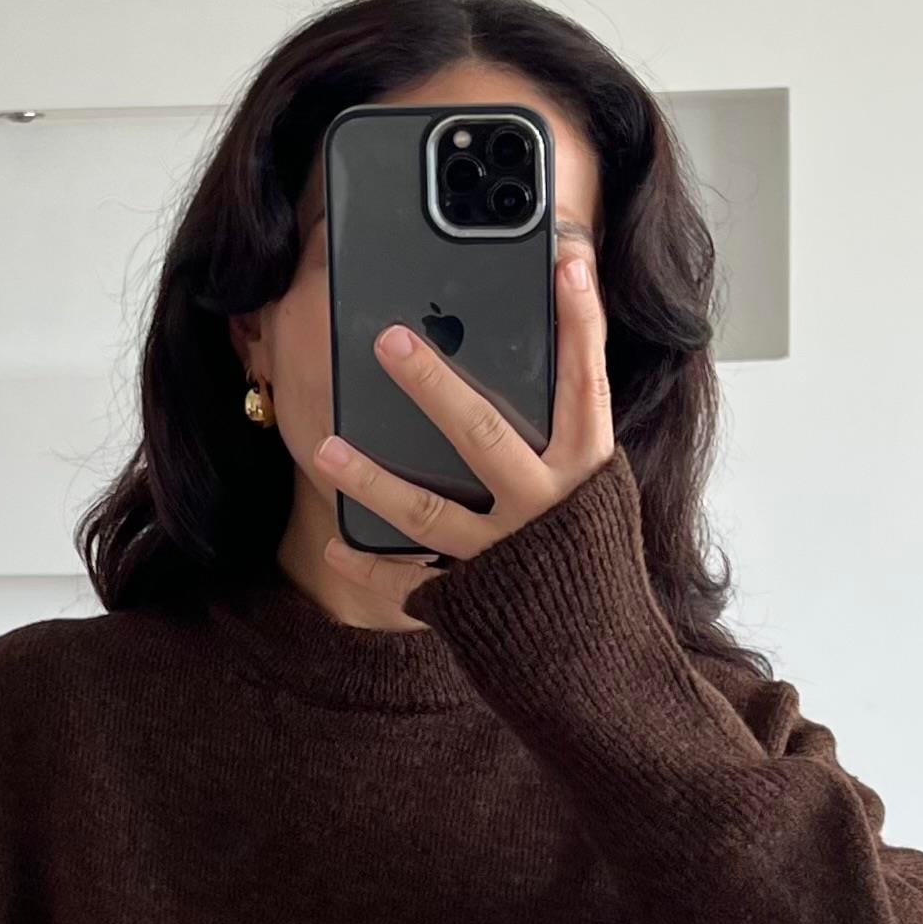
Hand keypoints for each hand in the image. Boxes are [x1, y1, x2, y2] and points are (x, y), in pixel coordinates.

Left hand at [315, 229, 614, 577]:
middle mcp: (545, 507)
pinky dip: (369, 566)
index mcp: (585, 470)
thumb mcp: (594, 488)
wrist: (596, 659)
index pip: (584, 384)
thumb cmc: (589, 556)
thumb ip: (567, 432)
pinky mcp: (472, 598)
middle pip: (483, 434)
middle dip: (432, 385)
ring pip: (427, 512)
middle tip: (389, 341)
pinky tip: (334, 547)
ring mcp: (503, 553)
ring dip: (371, 481)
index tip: (567, 264)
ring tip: (326, 450)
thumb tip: (533, 358)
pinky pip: (410, 581)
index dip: (580, 324)